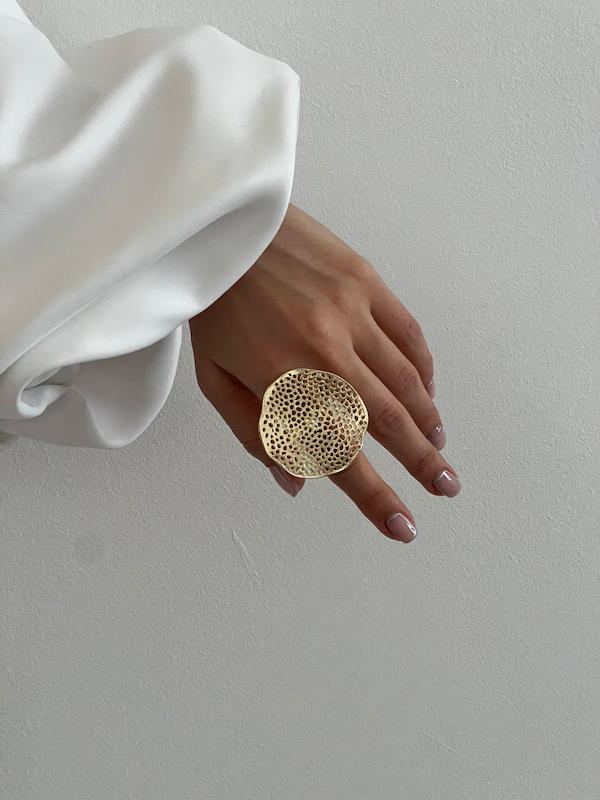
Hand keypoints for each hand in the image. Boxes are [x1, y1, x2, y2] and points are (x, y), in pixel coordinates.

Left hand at [189, 204, 459, 542]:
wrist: (223, 227)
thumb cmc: (213, 305)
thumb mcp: (214, 378)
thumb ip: (255, 435)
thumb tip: (296, 484)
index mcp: (279, 380)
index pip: (338, 454)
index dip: (374, 496)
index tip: (403, 526)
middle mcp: (322, 350)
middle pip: (387, 421)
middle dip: (421, 462)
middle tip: (446, 487)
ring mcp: (350, 312)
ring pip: (404, 381)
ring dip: (427, 420)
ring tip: (439, 447)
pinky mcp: (365, 281)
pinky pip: (408, 334)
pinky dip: (423, 369)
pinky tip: (427, 390)